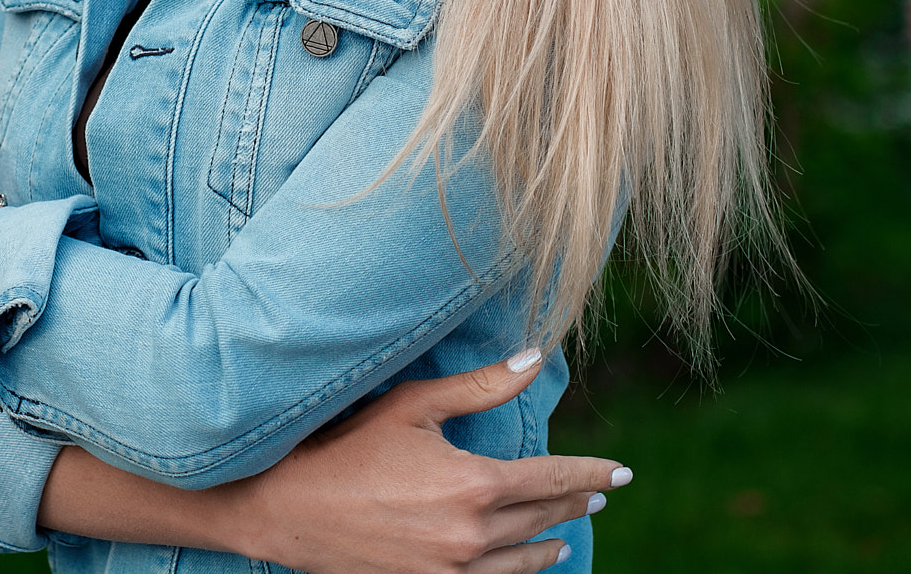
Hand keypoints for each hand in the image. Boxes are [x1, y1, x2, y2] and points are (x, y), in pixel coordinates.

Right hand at [225, 351, 630, 573]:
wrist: (289, 508)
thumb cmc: (347, 445)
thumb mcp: (413, 405)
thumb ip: (480, 387)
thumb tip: (533, 358)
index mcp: (475, 484)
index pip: (554, 479)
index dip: (592, 474)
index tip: (622, 474)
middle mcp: (472, 535)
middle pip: (542, 517)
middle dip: (574, 502)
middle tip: (600, 493)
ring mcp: (452, 570)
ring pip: (523, 559)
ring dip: (551, 540)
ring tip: (567, 530)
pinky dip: (519, 571)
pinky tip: (528, 562)